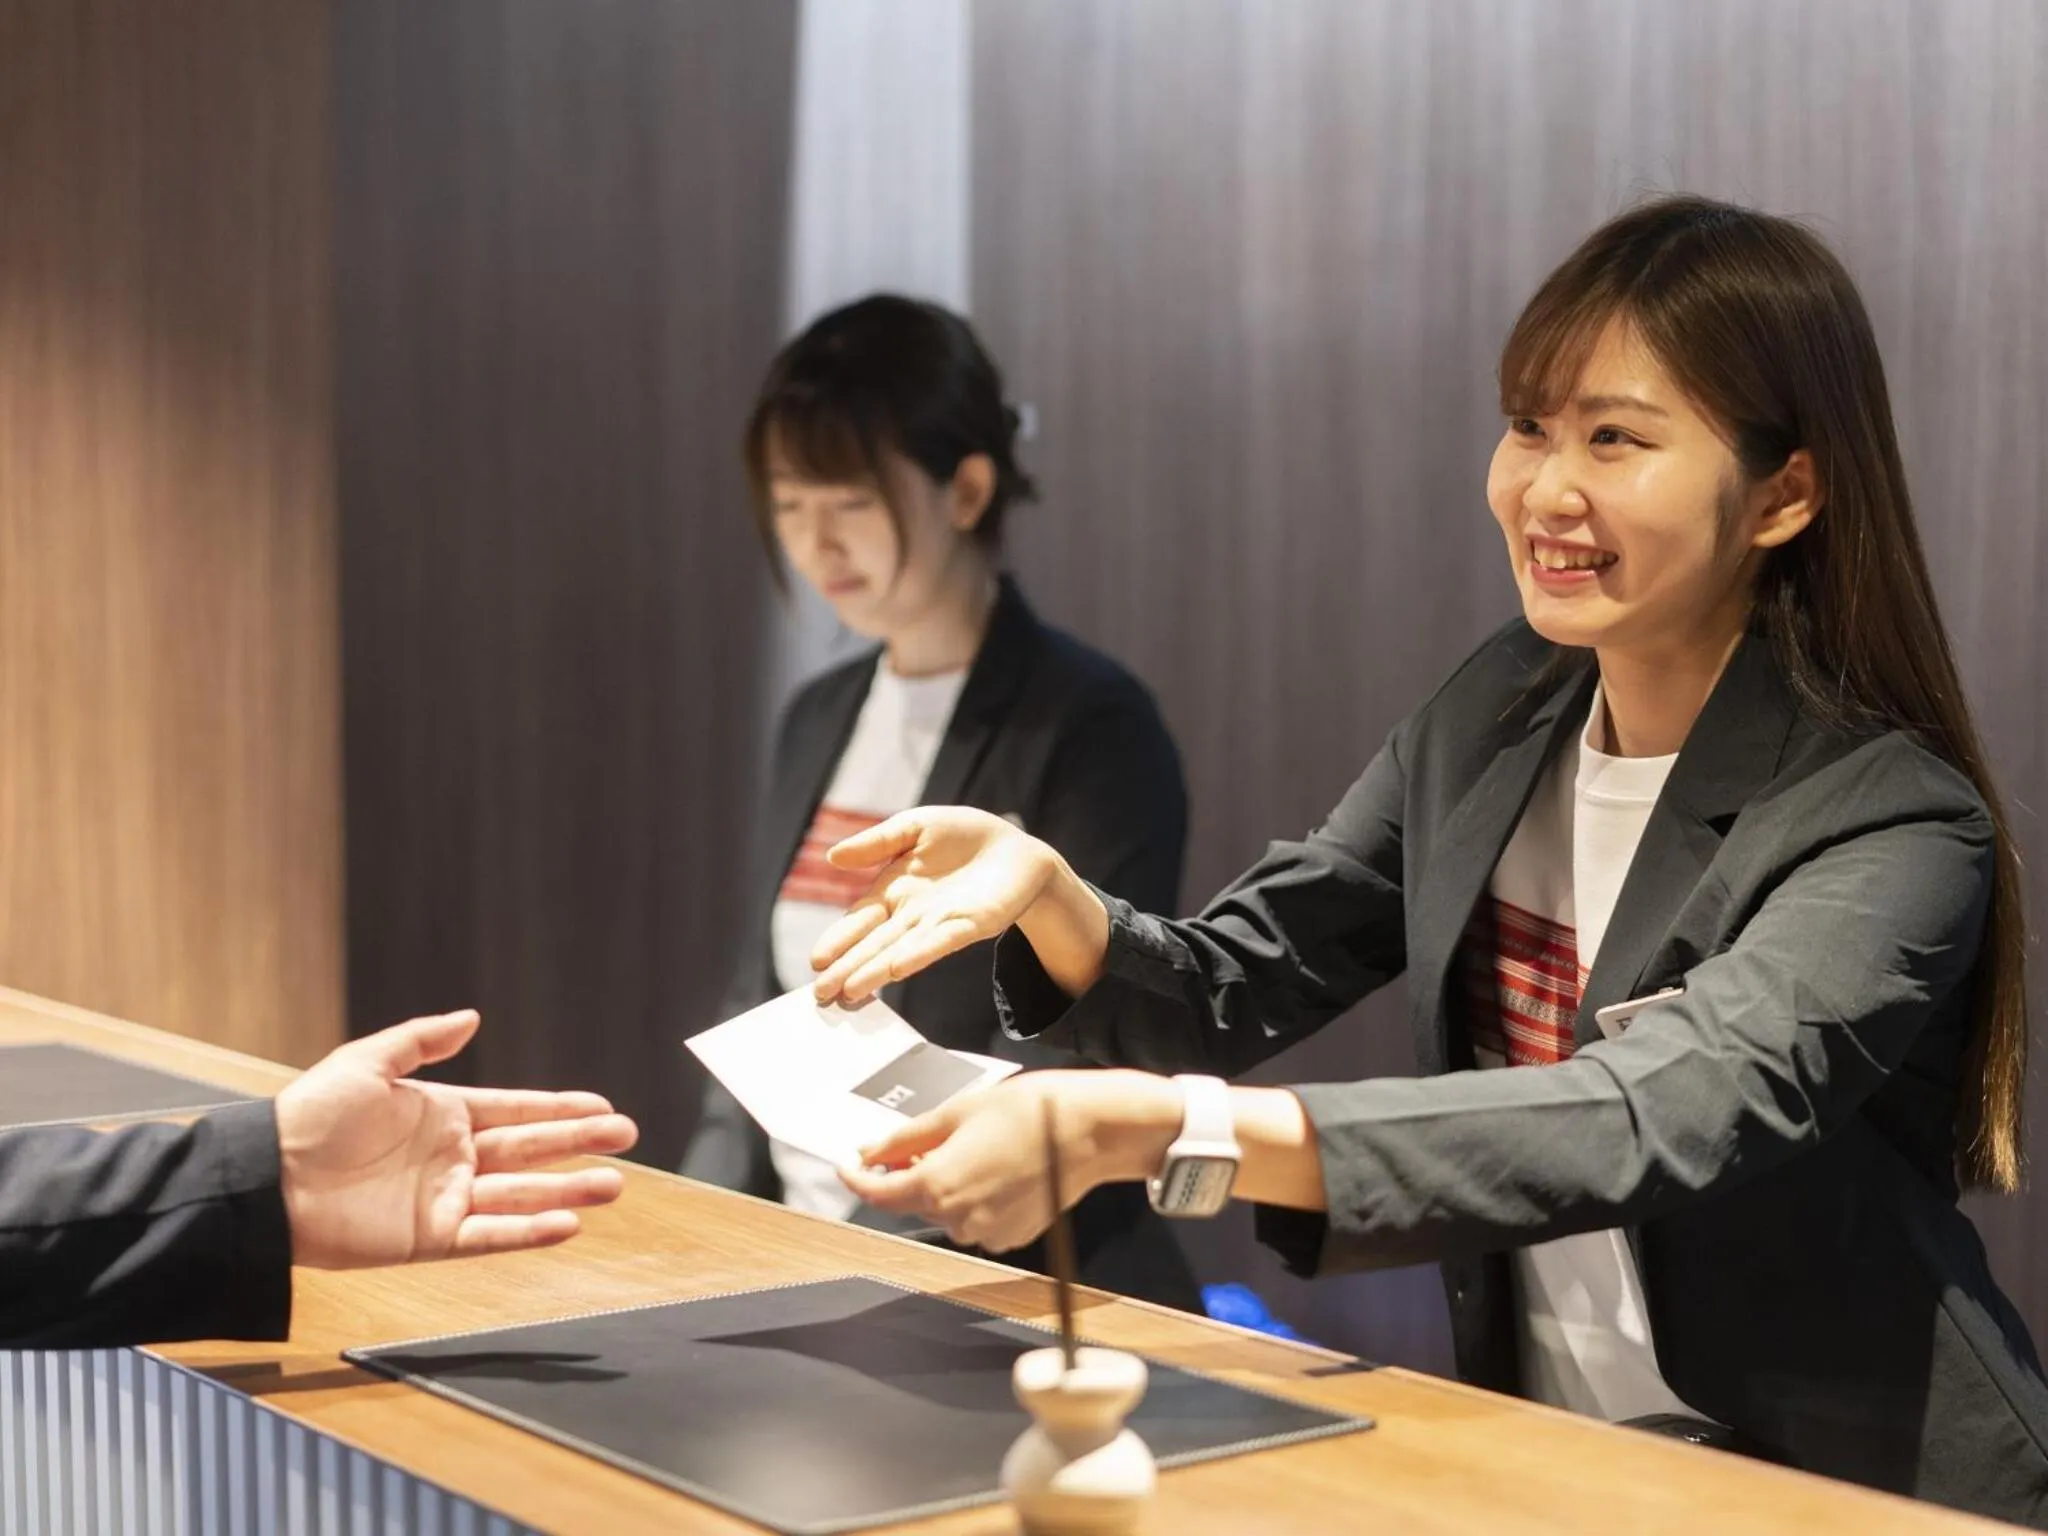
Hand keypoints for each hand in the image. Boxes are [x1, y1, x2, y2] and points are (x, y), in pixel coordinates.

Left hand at [274, 1010, 638, 1268]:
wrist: (268, 1180)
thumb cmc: (310, 1116)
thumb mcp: (367, 1063)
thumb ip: (422, 1041)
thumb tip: (473, 1018)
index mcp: (443, 1113)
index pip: (516, 1109)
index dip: (560, 1109)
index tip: (602, 1107)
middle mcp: (453, 1157)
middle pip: (531, 1150)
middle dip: (580, 1144)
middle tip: (627, 1137)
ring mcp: (445, 1199)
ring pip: (521, 1195)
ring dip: (567, 1190)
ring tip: (613, 1185)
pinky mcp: (429, 1238)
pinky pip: (488, 1236)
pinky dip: (527, 1231)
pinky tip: (566, 1222)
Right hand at [810, 807, 1097, 1004]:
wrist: (1016, 848)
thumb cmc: (963, 836)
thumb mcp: (915, 827)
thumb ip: (877, 842)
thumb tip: (832, 855)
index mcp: (893, 891)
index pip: (860, 920)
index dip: (839, 940)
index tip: (817, 961)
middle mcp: (912, 914)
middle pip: (874, 944)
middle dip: (847, 968)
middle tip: (821, 994)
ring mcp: (939, 924)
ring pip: (900, 950)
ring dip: (875, 971)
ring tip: (850, 992)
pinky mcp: (970, 925)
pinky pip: (939, 942)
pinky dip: (917, 955)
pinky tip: (896, 970)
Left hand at [840, 1071, 1181, 1252]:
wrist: (1090, 1131)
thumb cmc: (1028, 1112)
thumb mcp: (957, 1112)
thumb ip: (907, 1138)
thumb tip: (872, 1152)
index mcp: (938, 1186)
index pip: (878, 1193)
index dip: (857, 1178)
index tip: (847, 1165)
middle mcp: (959, 1219)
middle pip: (913, 1201)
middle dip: (909, 1173)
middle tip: (921, 1141)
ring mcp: (987, 1233)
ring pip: (946, 1210)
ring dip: (945, 1184)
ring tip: (973, 1146)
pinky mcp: (1012, 1236)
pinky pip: (977, 1218)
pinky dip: (975, 1197)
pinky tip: (996, 1166)